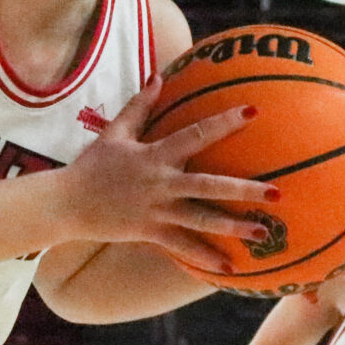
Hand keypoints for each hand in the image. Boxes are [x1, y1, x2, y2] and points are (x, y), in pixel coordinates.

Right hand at [54, 80, 276, 268]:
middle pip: (209, 186)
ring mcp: (157, 211)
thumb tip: (159, 76)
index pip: (196, 134)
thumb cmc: (92, 165)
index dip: (225, 122)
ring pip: (201, 220)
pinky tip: (229, 268)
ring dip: (233, 227)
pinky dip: (205, 258)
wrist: (66, 204)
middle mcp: (161, 184)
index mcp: (155, 155)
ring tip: (264, 233)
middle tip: (277, 193)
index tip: (255, 111)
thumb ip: (140, 106)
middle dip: (244, 190)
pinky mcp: (150, 233)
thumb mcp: (115, 132)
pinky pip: (182, 248)